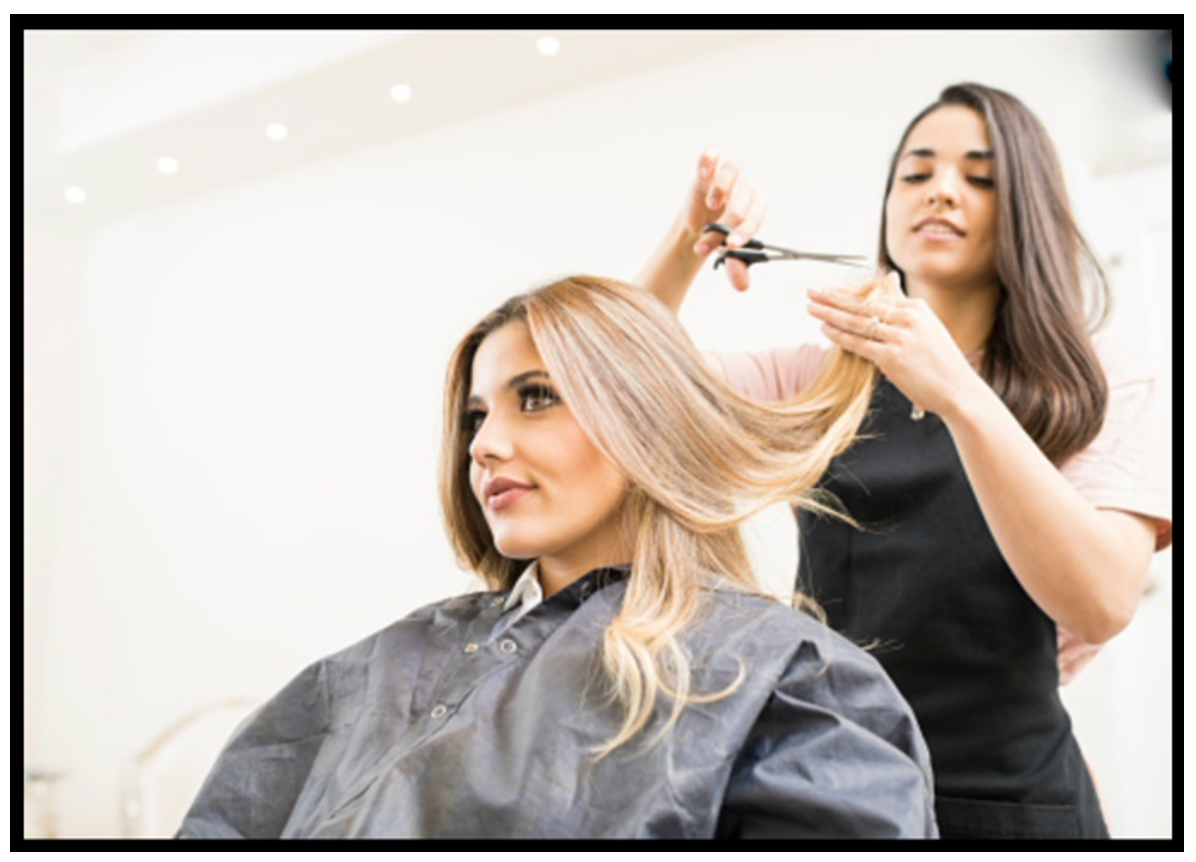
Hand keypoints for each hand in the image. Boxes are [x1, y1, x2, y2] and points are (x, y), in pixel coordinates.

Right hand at [683, 149, 768, 292]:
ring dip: (720, 190)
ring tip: (710, 206)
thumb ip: (736, 267)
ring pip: (731, 172)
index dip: (744, 230)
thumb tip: (743, 286)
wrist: (700, 222)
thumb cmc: (721, 234)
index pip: (756, 215)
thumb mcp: (728, 253)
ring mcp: (727, 176)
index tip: (731, 245)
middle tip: (705, 245)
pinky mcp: (708, 168)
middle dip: (722, 227)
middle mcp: (745, 188)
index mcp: (756, 207)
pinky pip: (711, 155)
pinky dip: (708, 161)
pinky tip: (703, 175)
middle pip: (740, 201)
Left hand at [806, 272, 987, 418]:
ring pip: (857, 322)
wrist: (958, 389)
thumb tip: (889, 278)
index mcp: (916, 307)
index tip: (827, 289)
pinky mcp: (892, 358)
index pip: (873, 296)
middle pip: (861, 304)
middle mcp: (908, 318)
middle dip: (832, 297)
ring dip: (830, 314)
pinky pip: (859, 343)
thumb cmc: (940, 361)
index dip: (847, 292)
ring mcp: (900, 337)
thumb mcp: (926, 324)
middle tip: (811, 292)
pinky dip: (840, 336)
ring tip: (811, 308)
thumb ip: (903, 303)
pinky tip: (825, 329)